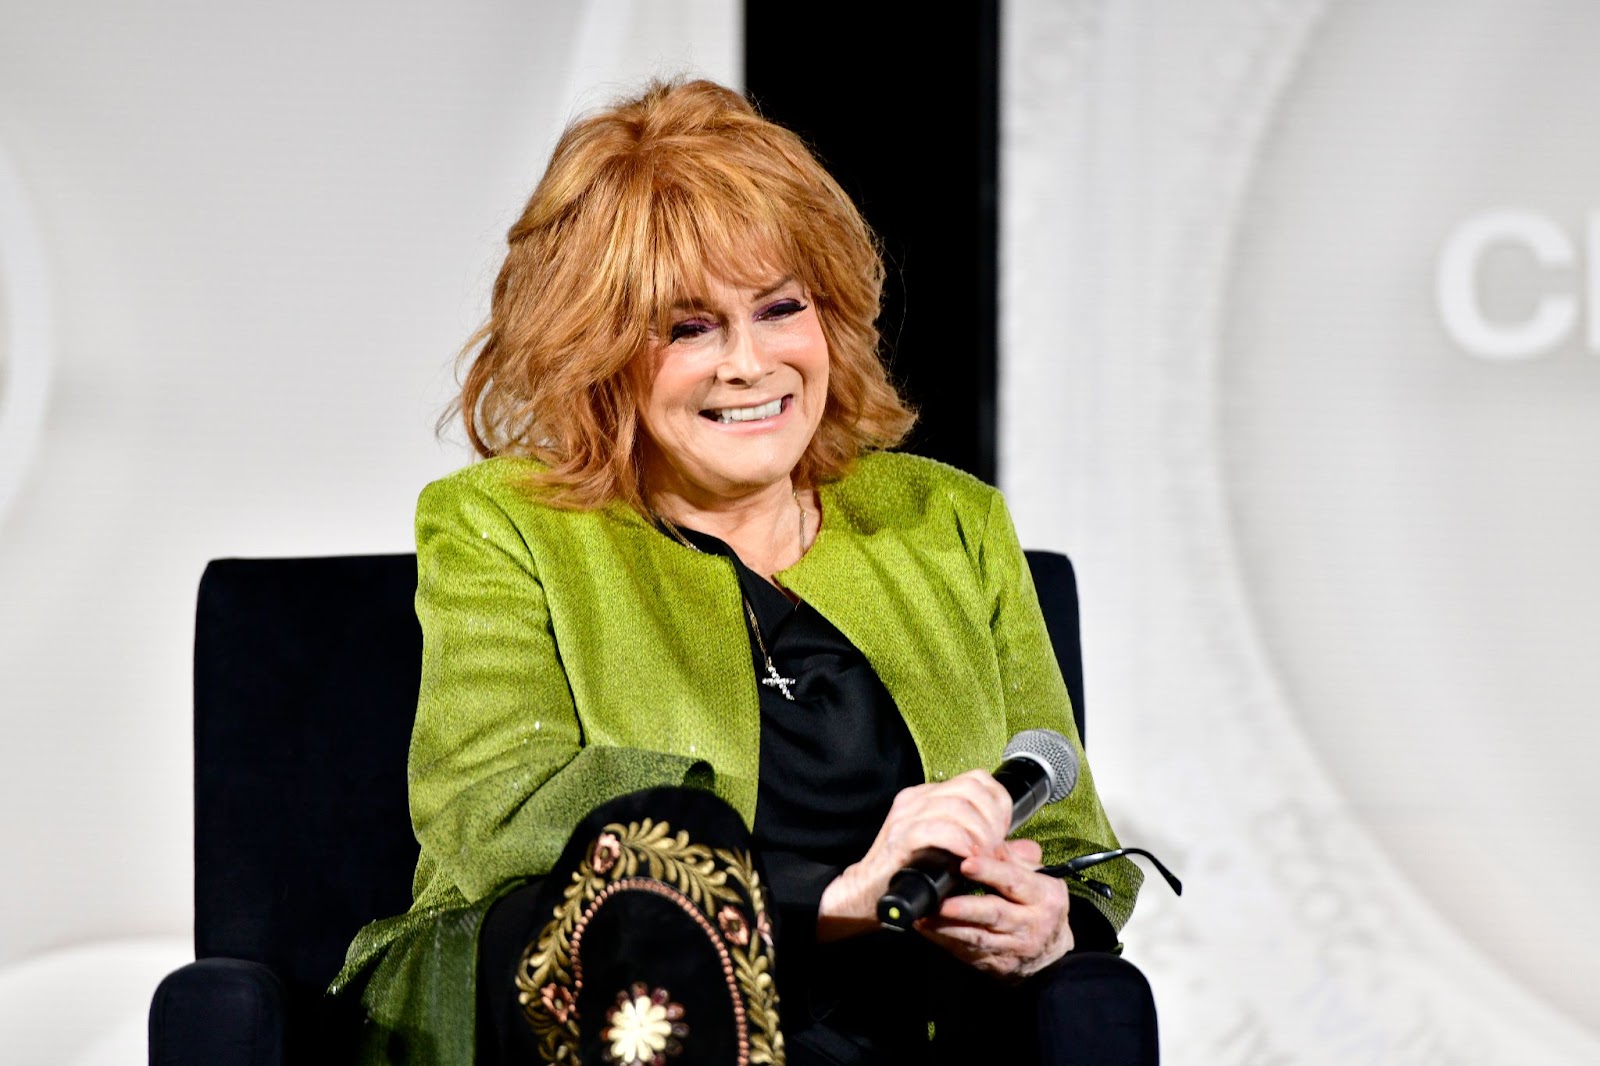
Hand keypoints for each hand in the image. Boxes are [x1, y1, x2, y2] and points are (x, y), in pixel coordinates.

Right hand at [818, 770, 1012, 941]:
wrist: (868, 896)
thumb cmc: (913, 877)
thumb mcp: (960, 858)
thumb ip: (993, 851)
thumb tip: (1031, 851)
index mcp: (931, 797)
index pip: (977, 780)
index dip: (999, 805)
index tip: (1002, 835)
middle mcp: (919, 799)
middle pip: (971, 789)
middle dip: (993, 821)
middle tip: (994, 850)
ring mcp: (907, 815)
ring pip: (956, 806)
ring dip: (979, 834)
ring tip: (983, 858)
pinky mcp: (899, 837)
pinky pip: (935, 828)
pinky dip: (958, 842)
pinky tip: (967, 858)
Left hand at [916, 837, 1074, 979]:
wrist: (1050, 953)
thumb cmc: (1038, 903)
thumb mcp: (1037, 877)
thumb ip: (1011, 857)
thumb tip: (983, 838)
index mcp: (1044, 896)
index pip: (1014, 881)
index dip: (990, 872)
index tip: (966, 863)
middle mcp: (1031, 924)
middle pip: (995, 914)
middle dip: (966, 909)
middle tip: (941, 902)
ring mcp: (1013, 947)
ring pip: (978, 937)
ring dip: (948, 927)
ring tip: (925, 916)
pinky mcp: (997, 964)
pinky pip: (968, 952)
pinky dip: (945, 941)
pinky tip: (927, 929)